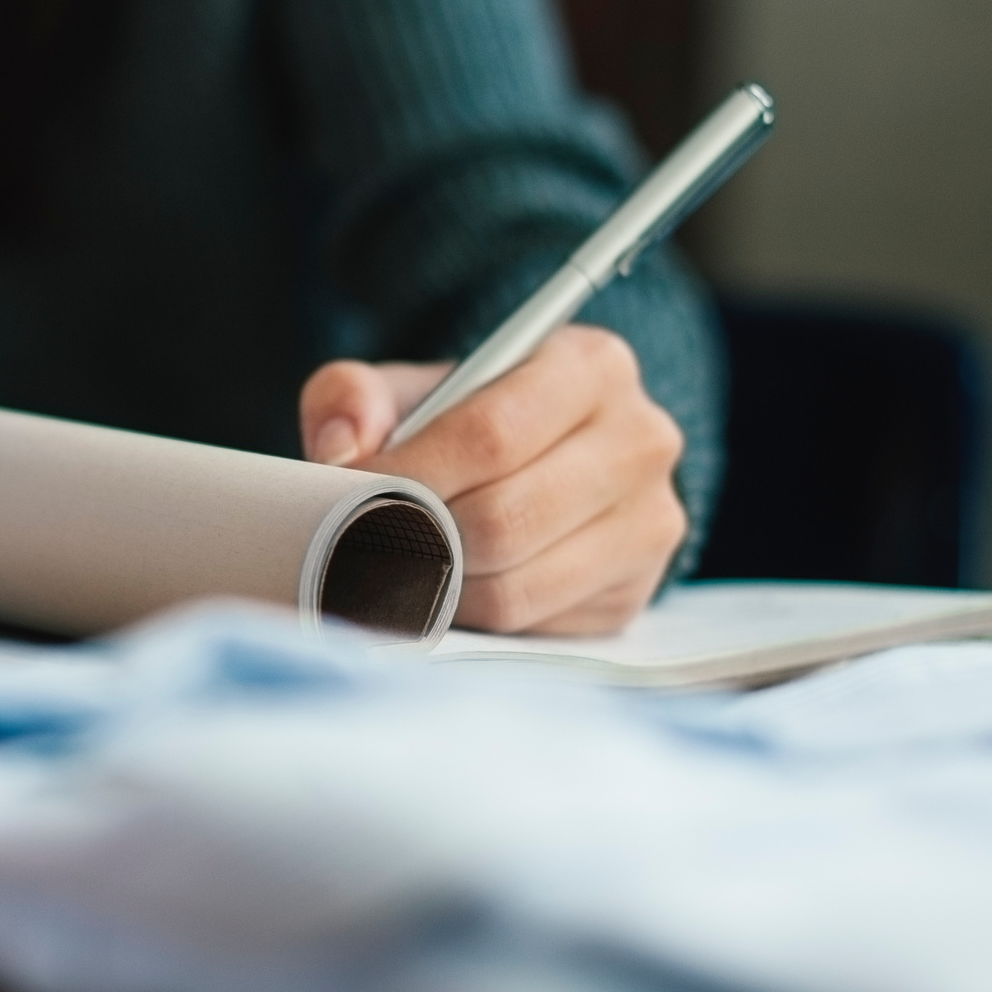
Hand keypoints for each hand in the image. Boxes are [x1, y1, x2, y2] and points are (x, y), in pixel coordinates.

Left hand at [300, 326, 687, 635]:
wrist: (536, 463)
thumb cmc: (462, 421)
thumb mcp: (405, 388)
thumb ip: (353, 395)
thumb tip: (342, 451)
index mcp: (591, 366)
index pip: (490, 435)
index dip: (410, 474)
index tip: (353, 493)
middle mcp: (640, 440)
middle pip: (504, 518)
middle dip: (420, 538)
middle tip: (366, 541)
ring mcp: (649, 522)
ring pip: (516, 586)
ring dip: (439, 587)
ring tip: (399, 565)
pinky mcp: (633, 591)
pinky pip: (532, 625)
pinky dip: (472, 617)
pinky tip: (446, 588)